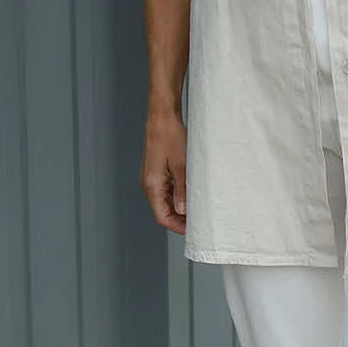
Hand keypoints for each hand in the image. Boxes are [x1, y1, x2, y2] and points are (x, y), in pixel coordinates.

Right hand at [141, 113, 186, 234]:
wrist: (162, 117)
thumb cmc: (169, 136)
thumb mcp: (181, 165)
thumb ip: (182, 189)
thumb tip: (183, 210)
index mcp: (152, 185)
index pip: (162, 217)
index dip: (177, 227)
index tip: (193, 229)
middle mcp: (149, 184)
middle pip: (163, 212)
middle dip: (180, 219)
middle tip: (198, 221)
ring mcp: (152, 179)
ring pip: (166, 202)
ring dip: (180, 208)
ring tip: (197, 208)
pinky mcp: (157, 172)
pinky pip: (167, 191)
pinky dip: (178, 196)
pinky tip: (190, 194)